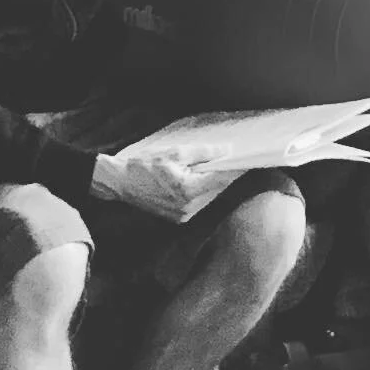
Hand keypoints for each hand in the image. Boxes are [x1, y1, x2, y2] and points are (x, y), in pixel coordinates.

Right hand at [91, 150, 230, 222]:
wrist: (120, 182)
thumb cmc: (145, 165)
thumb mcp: (175, 152)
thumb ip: (203, 153)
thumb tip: (226, 151)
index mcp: (188, 189)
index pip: (221, 178)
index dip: (236, 168)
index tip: (249, 160)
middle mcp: (188, 207)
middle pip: (218, 189)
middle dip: (227, 174)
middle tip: (234, 160)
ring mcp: (184, 216)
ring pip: (210, 196)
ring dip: (216, 183)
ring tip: (218, 167)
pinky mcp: (179, 218)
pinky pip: (200, 203)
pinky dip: (204, 191)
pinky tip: (202, 179)